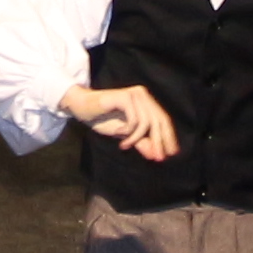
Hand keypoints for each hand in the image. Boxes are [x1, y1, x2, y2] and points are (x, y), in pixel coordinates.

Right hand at [65, 82, 180, 160]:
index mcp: (146, 101)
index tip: (170, 154)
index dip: (168, 137)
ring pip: (147, 122)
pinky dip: (128, 132)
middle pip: (159, 121)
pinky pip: (134, 120)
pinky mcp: (125, 97)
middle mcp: (143, 95)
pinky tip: (119, 135)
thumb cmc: (102, 118)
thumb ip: (140, 142)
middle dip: (159, 141)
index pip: (163, 120)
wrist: (81, 107)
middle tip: (156, 158)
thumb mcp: (125, 134)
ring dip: (137, 138)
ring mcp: (134, 94)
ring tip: (125, 145)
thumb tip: (155, 154)